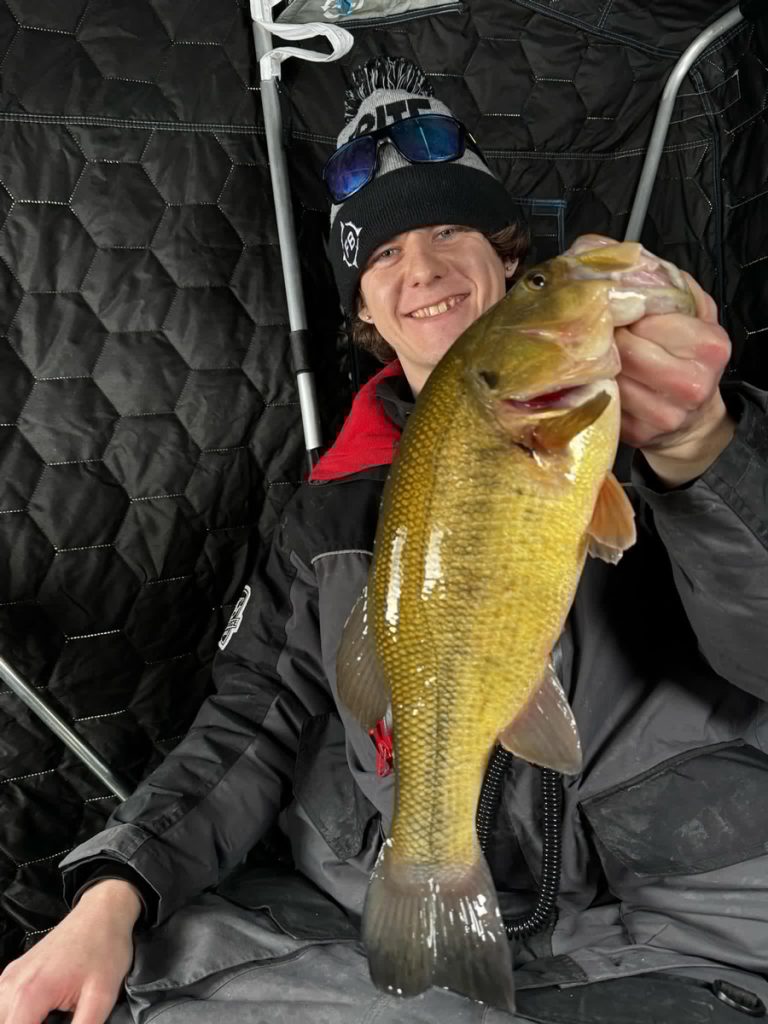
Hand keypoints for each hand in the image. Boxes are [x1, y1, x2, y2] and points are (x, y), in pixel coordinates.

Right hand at [0, 880, 139, 1023]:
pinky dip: (16, 1016)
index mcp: (30, 994)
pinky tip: (39, 1016)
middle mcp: (11, 985)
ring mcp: (9, 977)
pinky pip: (3, 1004)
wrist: (103, 911)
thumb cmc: (105, 948)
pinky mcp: (13, 973)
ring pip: (2, 1016)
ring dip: (20, 1022)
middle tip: (59, 1021)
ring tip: (50, 1018)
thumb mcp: (101, 996)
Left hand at [615, 272, 733, 485]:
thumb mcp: (691, 312)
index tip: (619, 310)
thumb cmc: (687, 355)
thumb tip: (621, 256)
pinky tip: (601, 378)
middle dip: (610, 337)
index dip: (628, 311)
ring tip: (602, 353)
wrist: (692, 418)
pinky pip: (604, 402)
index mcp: (710, 346)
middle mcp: (693, 383)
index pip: (652, 319)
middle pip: (628, 350)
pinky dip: (596, 387)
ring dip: (599, 363)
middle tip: (603, 331)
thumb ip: (668, 282)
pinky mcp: (639, 434)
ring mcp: (666, 414)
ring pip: (613, 377)